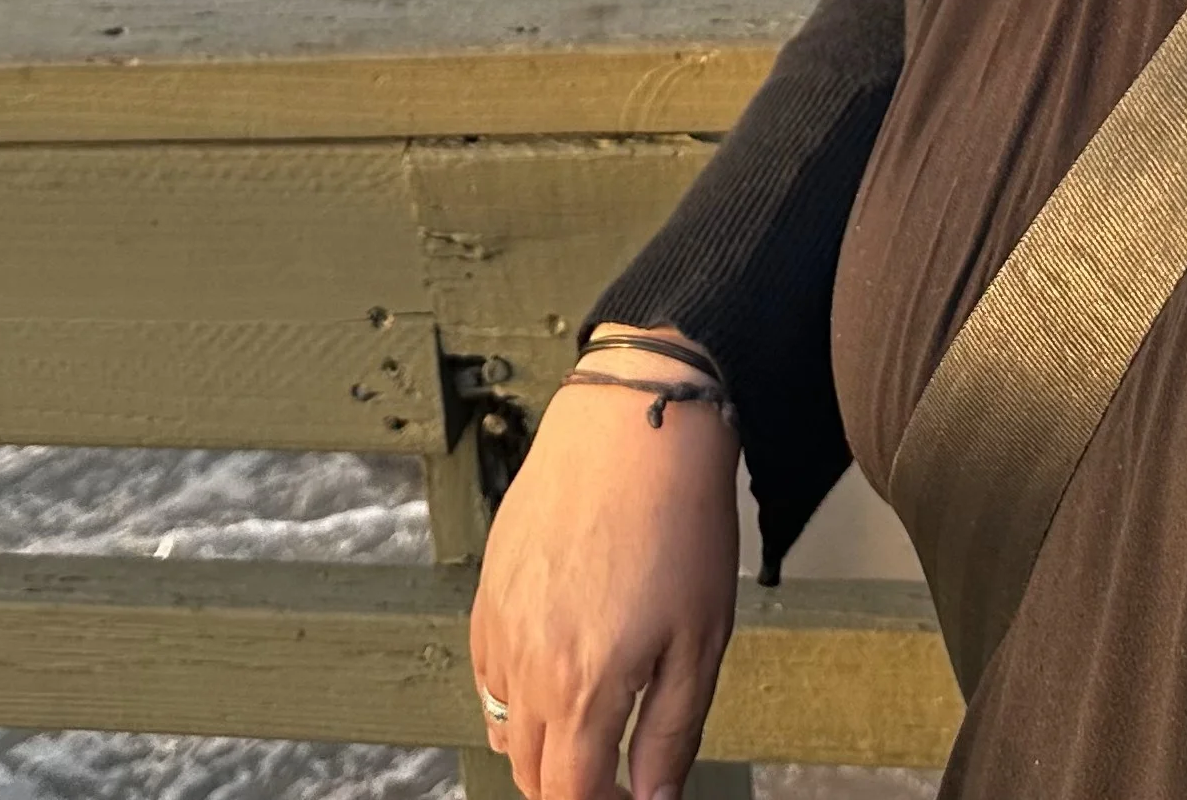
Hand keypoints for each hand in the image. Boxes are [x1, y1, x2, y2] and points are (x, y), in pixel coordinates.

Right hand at [468, 355, 740, 799]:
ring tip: (591, 724)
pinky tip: (556, 672)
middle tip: (616, 769)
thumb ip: (671, 733)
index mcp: (583, 684)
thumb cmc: (679, 522)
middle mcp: (528, 662)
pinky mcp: (489, 586)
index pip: (568, 793)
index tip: (627, 796)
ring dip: (541, 742)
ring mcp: (500, 622)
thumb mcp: (700, 641)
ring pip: (502, 722)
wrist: (634, 425)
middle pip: (529, 768)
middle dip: (571, 783)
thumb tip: (651, 797)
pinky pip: (487, 671)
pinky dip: (513, 693)